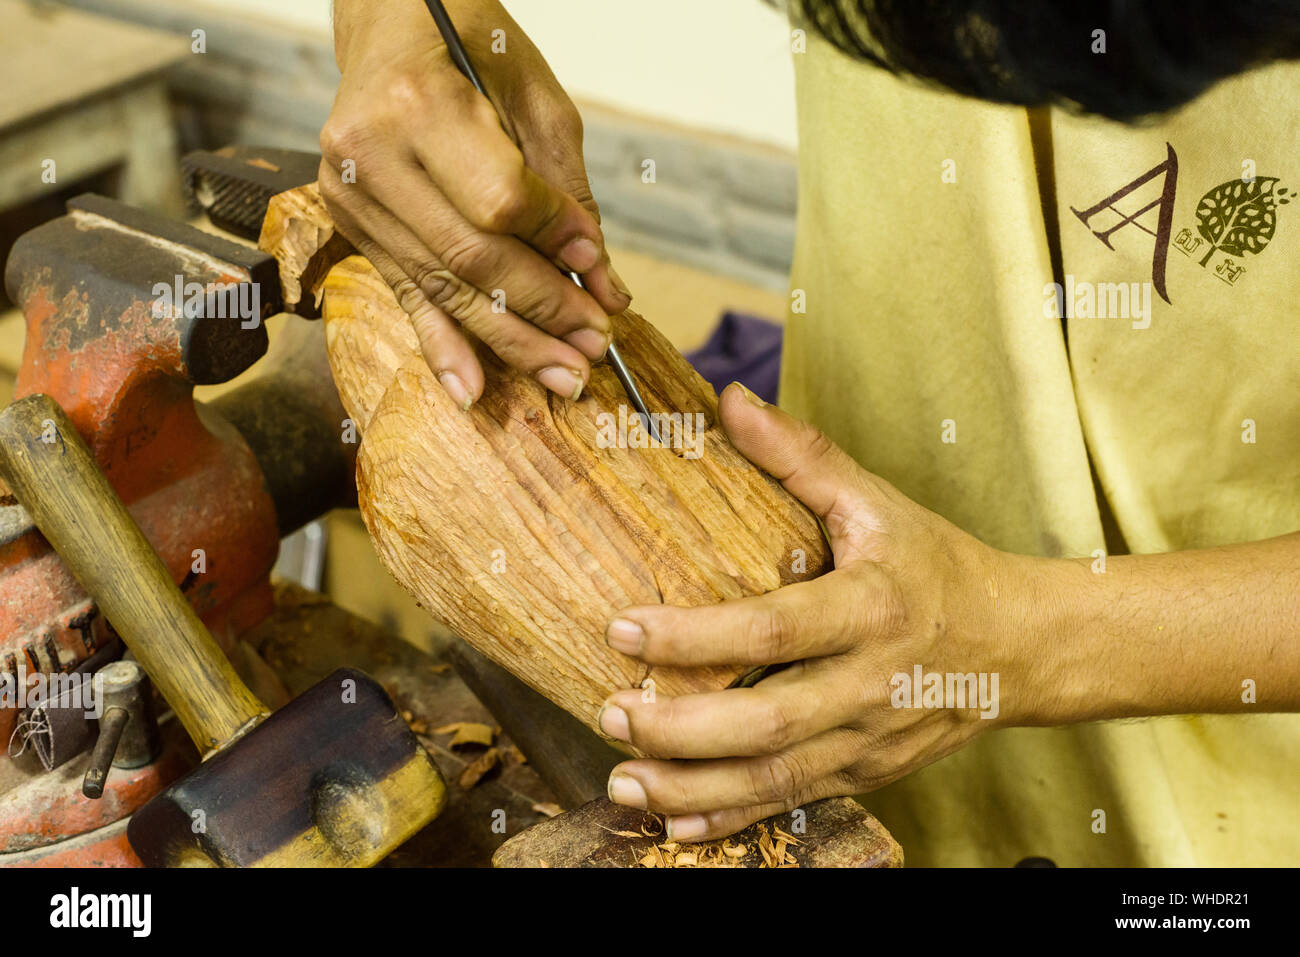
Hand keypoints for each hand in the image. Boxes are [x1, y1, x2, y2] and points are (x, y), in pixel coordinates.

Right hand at [321, 0, 627, 409]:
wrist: (391, 22)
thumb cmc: (470, 43)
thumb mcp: (536, 98)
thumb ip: (568, 192)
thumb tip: (600, 280)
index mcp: (417, 103)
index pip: (500, 202)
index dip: (556, 245)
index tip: (601, 276)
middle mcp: (370, 154)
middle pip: (471, 258)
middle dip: (542, 311)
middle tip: (593, 348)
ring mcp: (352, 194)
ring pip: (444, 286)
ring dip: (508, 339)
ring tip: (562, 375)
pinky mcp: (351, 223)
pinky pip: (405, 294)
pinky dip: (442, 344)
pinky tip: (470, 390)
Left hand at [596, 382, 1044, 840]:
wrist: (1019, 647)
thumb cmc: (937, 567)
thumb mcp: (876, 503)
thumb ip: (801, 456)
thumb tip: (729, 401)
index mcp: (872, 606)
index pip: (775, 628)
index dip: (696, 636)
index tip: (623, 627)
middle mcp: (872, 681)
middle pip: (770, 721)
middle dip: (683, 729)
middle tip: (611, 713)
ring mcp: (871, 737)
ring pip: (776, 776)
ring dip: (693, 788)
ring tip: (623, 782)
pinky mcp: (868, 772)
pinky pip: (794, 801)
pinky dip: (733, 820)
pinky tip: (676, 826)